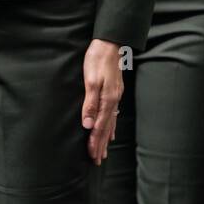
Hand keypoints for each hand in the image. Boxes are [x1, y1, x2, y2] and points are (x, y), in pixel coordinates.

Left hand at [82, 39, 122, 164]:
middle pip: (107, 127)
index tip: (92, 155)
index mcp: (108, 99)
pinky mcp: (115, 91)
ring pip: (111, 122)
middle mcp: (114, 100)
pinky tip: (111, 130)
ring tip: (104, 151)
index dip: (95, 141)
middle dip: (101, 144)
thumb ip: (90, 103)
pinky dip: (111, 125)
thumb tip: (87, 125)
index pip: (100, 126)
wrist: (110, 43)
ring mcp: (116, 96)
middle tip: (97, 160)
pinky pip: (113, 114)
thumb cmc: (98, 59)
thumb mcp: (91, 80)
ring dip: (106, 137)